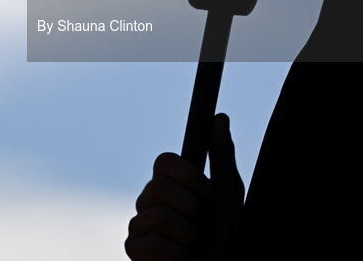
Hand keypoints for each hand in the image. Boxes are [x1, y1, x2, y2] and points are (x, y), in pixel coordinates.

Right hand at [125, 114, 244, 259]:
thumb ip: (221, 155)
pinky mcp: (134, 249)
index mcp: (168, 181)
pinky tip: (183, 259)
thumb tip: (220, 117)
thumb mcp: (228, 192)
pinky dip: (177, 256)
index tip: (208, 193)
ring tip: (196, 246)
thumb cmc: (226, 233)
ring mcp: (138, 224)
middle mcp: (148, 199)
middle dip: (194, 210)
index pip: (163, 161)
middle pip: (160, 188)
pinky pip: (151, 246)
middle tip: (205, 225)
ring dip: (189, 236)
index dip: (188, 177)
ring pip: (158, 217)